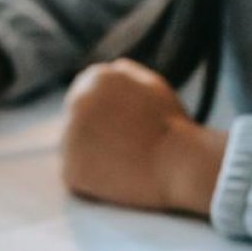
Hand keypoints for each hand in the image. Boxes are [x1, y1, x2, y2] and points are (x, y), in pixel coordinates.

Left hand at [61, 59, 226, 213]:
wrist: (181, 164)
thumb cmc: (173, 126)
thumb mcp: (154, 85)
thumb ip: (127, 75)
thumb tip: (110, 68)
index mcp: (97, 77)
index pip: (84, 92)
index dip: (103, 114)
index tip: (121, 128)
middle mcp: (77, 102)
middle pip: (76, 120)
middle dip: (94, 133)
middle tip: (124, 148)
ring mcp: (70, 136)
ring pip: (75, 148)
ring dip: (92, 156)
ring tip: (125, 163)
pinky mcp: (71, 170)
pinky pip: (77, 176)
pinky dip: (92, 182)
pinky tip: (117, 180)